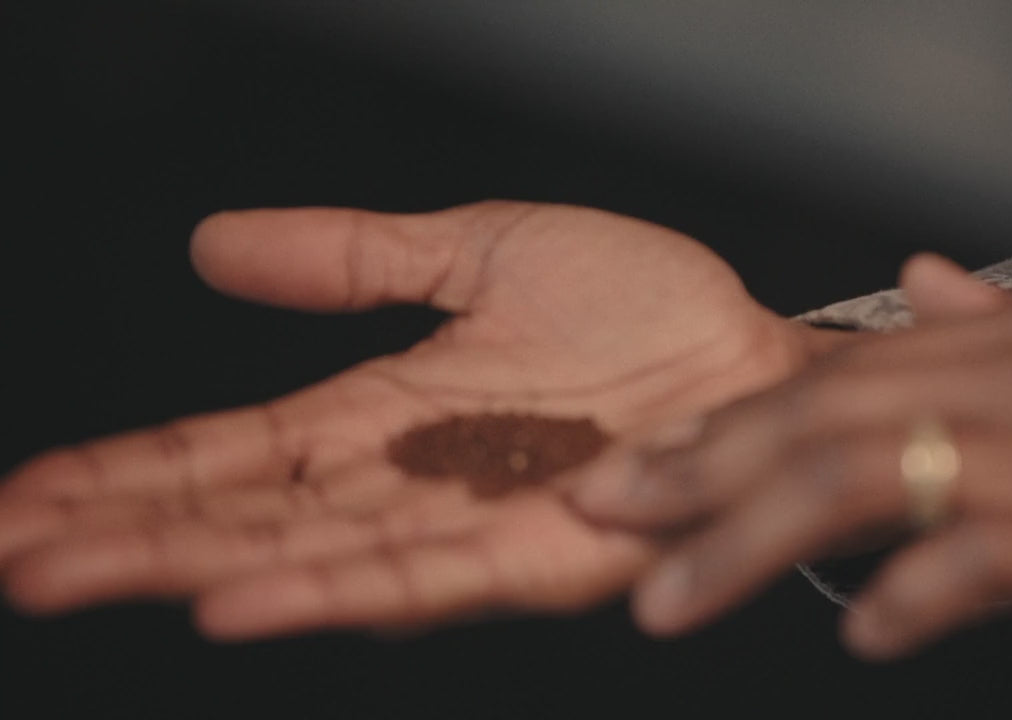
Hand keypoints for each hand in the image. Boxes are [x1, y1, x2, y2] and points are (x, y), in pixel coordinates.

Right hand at [0, 201, 833, 639]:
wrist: (750, 355)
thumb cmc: (637, 307)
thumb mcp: (478, 252)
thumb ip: (355, 257)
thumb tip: (217, 246)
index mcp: (386, 410)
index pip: (232, 448)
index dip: (131, 469)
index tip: (29, 495)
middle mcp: (409, 479)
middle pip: (245, 513)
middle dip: (122, 532)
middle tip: (9, 555)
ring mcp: (467, 523)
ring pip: (305, 554)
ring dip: (187, 567)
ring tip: (74, 575)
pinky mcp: (535, 555)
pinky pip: (417, 578)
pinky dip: (324, 590)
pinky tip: (236, 602)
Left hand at [572, 255, 1011, 680]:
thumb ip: (1008, 321)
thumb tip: (920, 283)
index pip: (845, 372)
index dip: (733, 418)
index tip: (649, 459)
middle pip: (829, 418)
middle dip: (700, 470)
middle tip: (608, 512)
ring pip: (872, 483)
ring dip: (752, 543)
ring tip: (670, 595)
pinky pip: (987, 560)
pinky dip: (914, 596)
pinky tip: (861, 634)